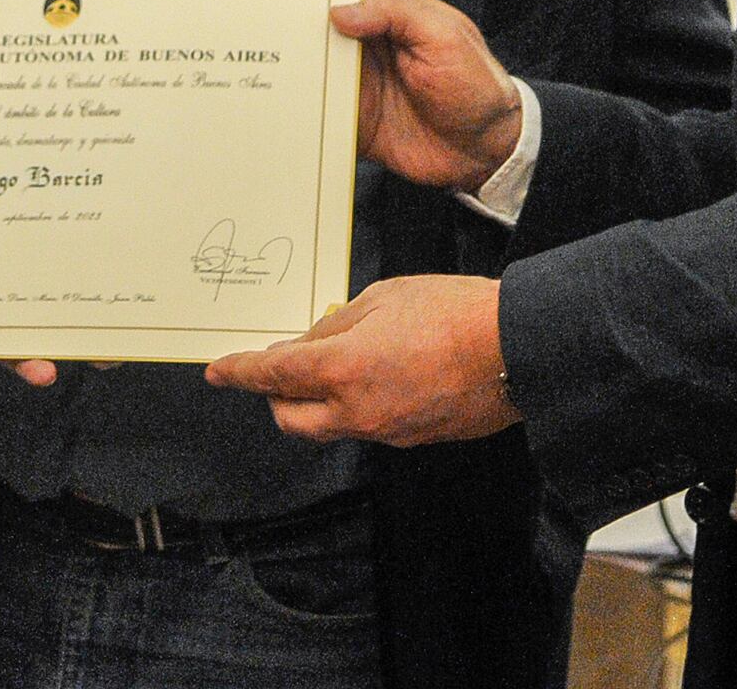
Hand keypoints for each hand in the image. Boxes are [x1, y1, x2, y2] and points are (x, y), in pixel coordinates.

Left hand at [204, 276, 516, 446]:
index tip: (218, 370)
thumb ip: (339, 322)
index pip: (272, 375)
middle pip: (290, 417)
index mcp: (343, 369)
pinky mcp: (412, 439)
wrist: (518, 349)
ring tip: (333, 367)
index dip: (239, 372)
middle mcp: (357, 411)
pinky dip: (355, 407)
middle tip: (280, 366)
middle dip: (275, 395)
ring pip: (328, 427)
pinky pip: (366, 428)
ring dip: (315, 403)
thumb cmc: (455, 312)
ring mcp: (385, 432)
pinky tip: (375, 378)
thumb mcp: (385, 297)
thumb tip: (314, 340)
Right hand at [230, 0, 522, 190]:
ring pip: (301, 62)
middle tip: (216, 7)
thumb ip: (394, 15)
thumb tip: (337, 12)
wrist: (489, 149)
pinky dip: (284, 107)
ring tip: (223, 56)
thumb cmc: (476, 83)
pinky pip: (310, 108)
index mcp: (385, 8)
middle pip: (304, 17)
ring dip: (267, 59)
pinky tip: (255, 107)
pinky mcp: (350, 118)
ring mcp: (354, 80)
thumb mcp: (443, 36)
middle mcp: (363, 40)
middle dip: (262, 9)